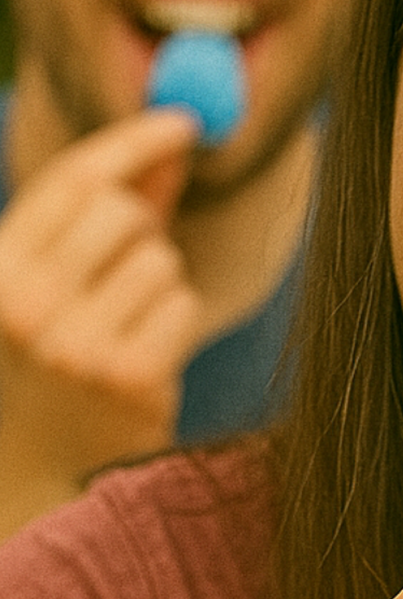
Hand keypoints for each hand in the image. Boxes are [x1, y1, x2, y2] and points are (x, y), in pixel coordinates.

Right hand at [0, 110, 203, 516]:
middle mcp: (24, 304)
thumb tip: (169, 140)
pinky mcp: (127, 377)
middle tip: (130, 268)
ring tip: (127, 327)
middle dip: (141, 228)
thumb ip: (104, 213)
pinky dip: (174, 323)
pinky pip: (181, 305)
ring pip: (159, 260)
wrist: (46, 477)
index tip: (183, 121)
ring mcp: (73, 344)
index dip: (133, 139)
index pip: (71, 179)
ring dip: (158, 286)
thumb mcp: (54, 285)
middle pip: (121, 211)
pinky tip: (146, 357)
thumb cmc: (55, 367)